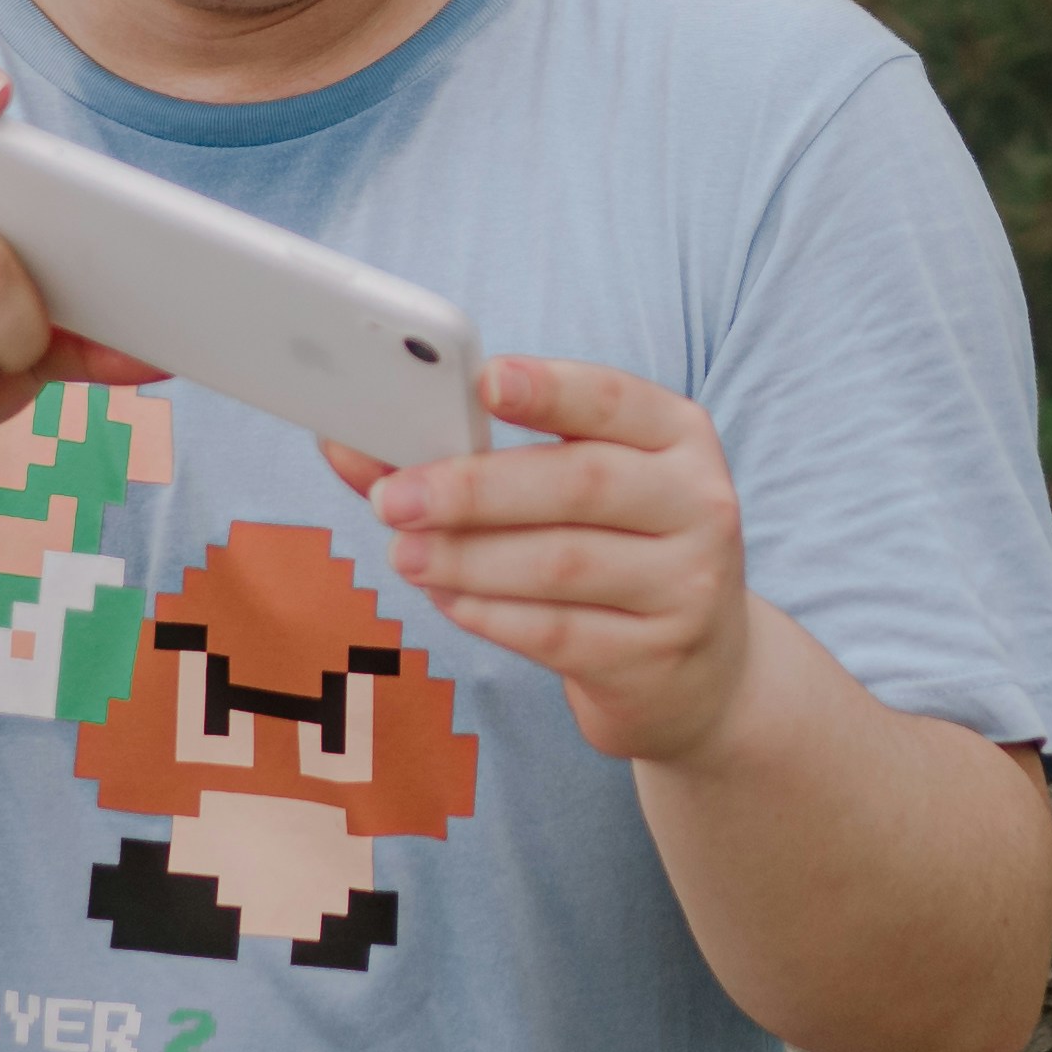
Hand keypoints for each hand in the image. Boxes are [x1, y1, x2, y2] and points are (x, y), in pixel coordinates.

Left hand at [335, 358, 755, 768]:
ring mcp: (686, 585)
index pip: (614, 399)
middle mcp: (699, 503)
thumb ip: (473, 459)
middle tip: (394, 498)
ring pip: (561, 564)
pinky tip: (447, 599)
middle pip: (580, 484)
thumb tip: (351, 446)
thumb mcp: (572, 493)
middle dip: (475, 489)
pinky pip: (556, 633)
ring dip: (467, 558)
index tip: (483, 381)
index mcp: (679, 436)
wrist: (700, 670)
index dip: (549, 388)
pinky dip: (489, 613)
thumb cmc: (613, 553)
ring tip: (404, 554)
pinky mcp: (654, 657)